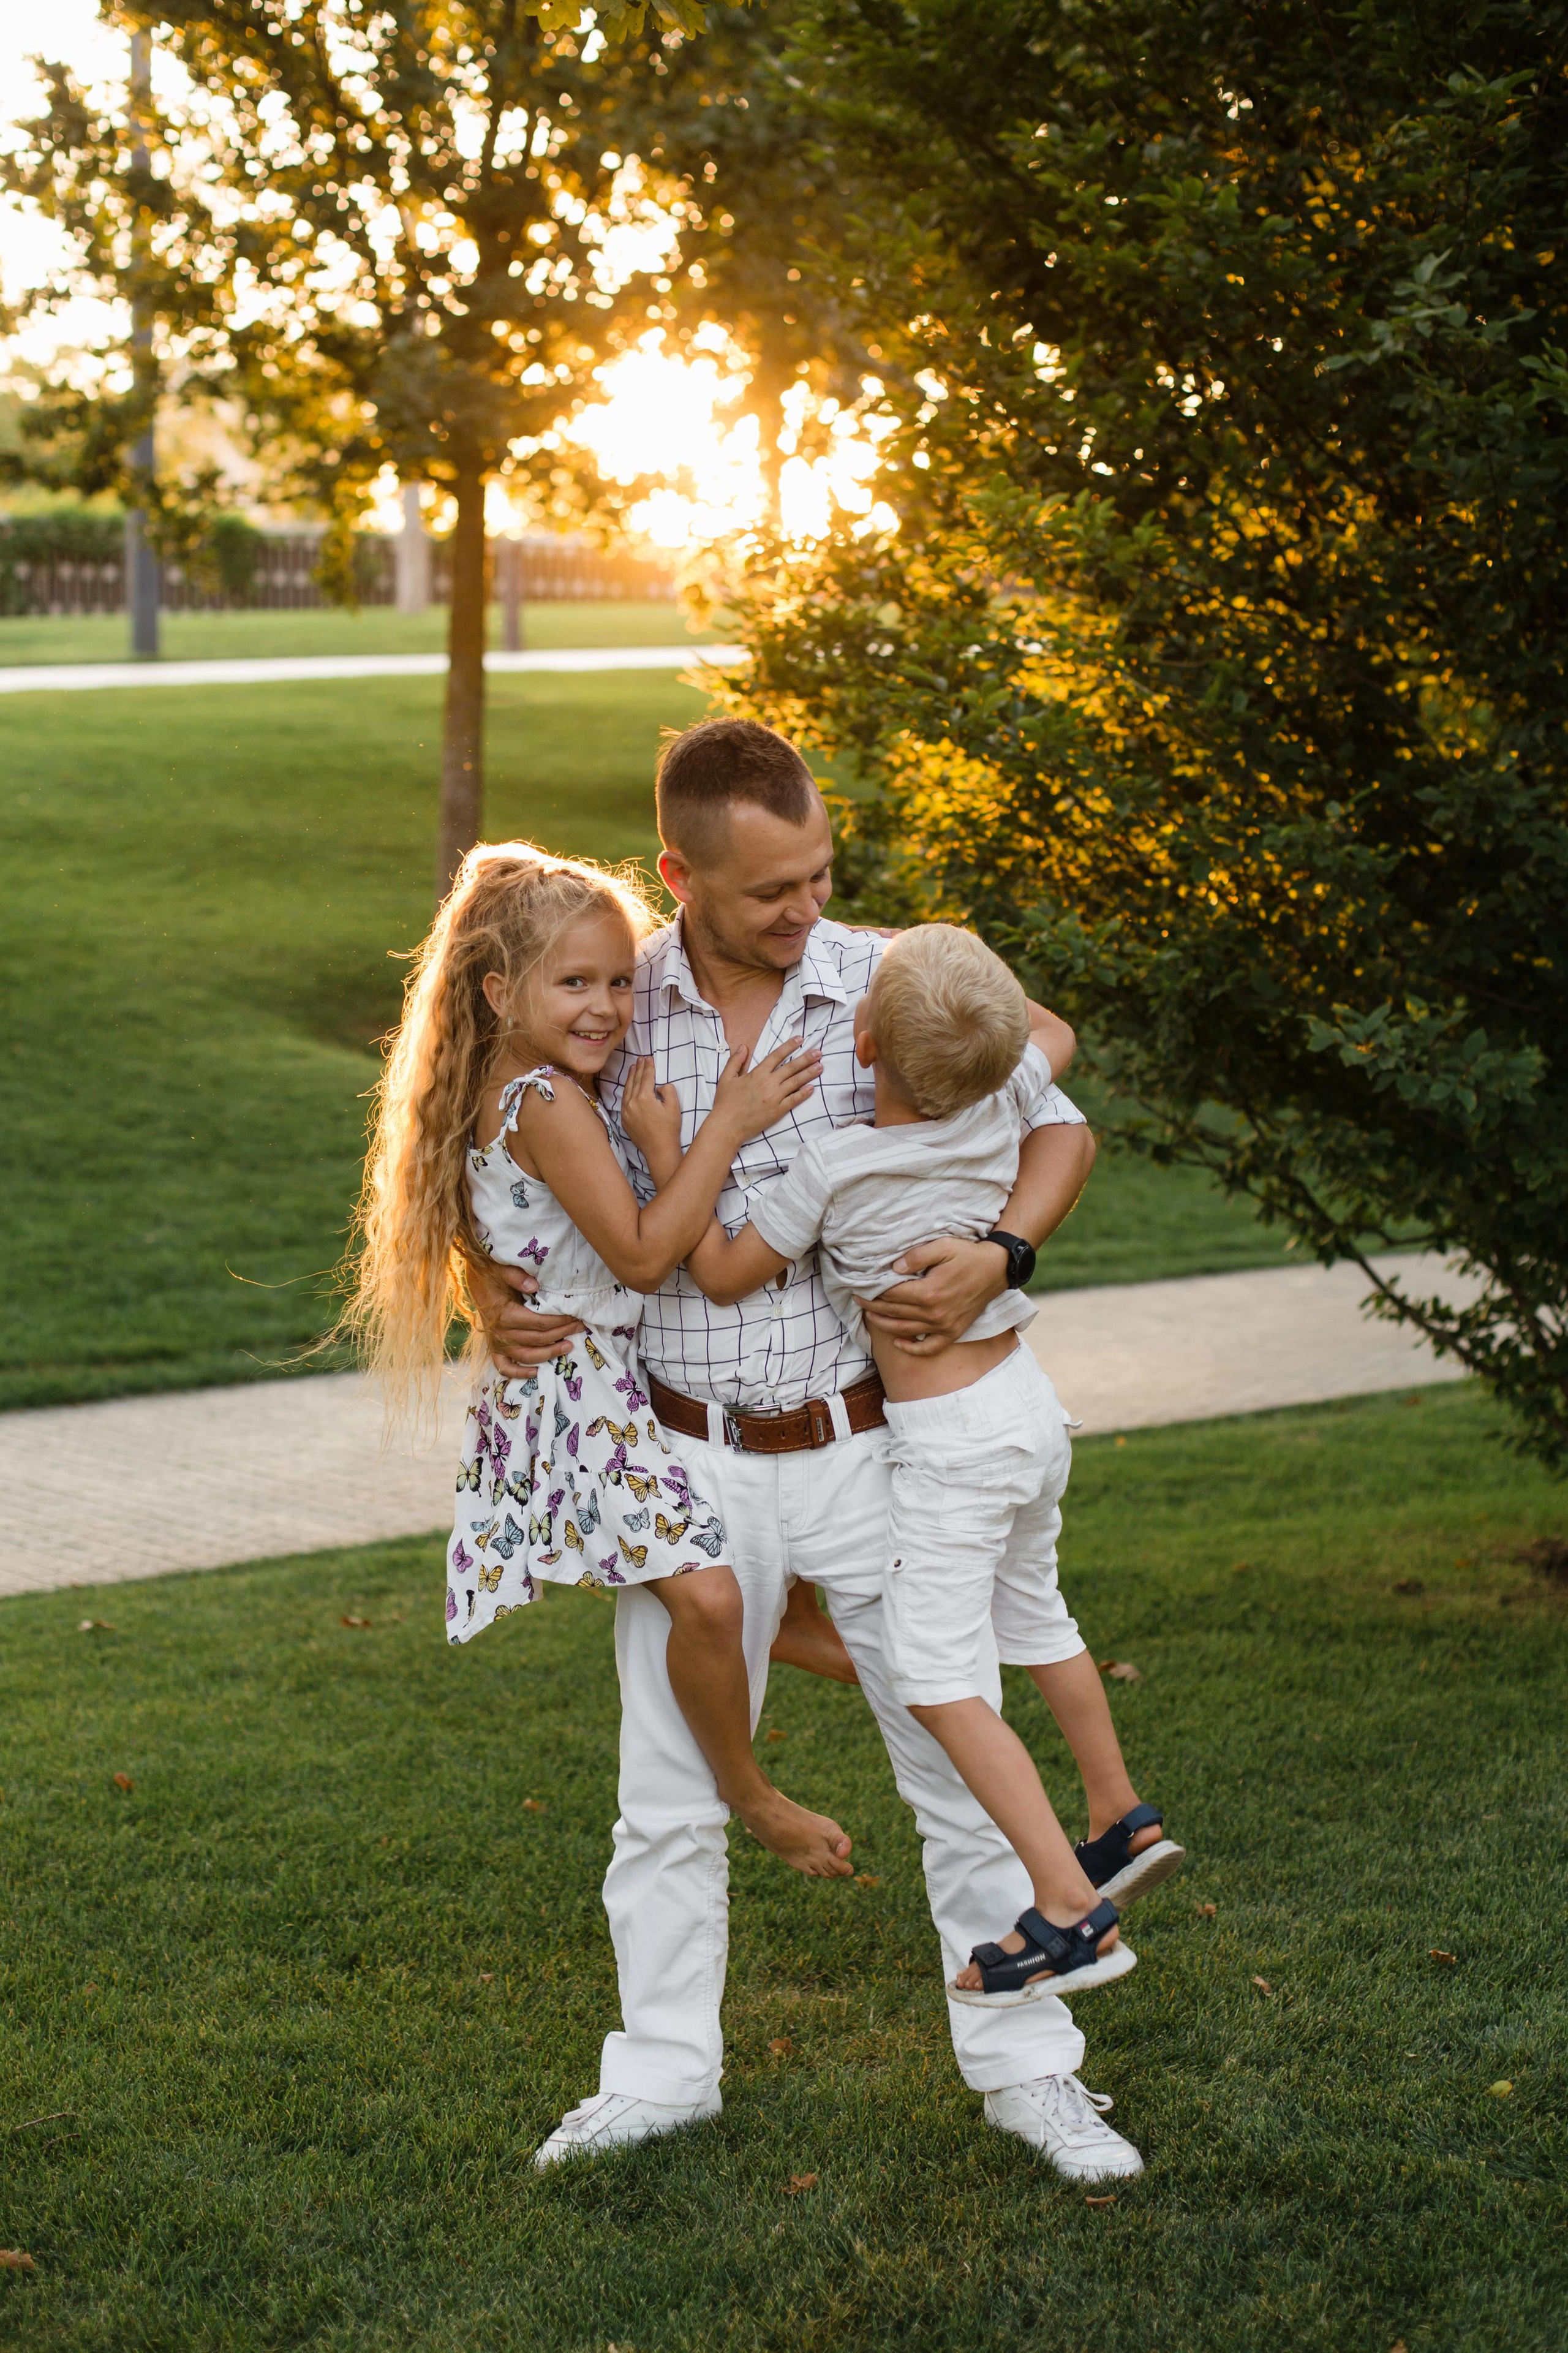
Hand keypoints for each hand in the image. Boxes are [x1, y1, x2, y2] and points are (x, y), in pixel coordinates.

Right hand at [469, 1260, 584, 1373]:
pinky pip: (504, 1367)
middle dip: (562, 1333)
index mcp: (505, 1315)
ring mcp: (497, 1343)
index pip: (539, 1323)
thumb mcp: (502, 1269)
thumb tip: (534, 1285)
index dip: (560, 1321)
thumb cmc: (491, 1274)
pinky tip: (536, 1372)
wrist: (475, 1281)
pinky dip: (519, 1373)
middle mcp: (501, 1333)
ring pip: (527, 1356)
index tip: (575, 1316)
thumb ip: (517, 1276)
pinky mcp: (494, 1349)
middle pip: (538, 1339)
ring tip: (568, 1346)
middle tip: (579, 1327)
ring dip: (549, 1354)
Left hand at [619, 1057, 682, 1163]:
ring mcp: (626, 1111)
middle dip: (638, 1068)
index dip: (648, 1066)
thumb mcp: (674, 1107)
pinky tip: (629, 1086)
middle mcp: (632, 1103)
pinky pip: (624, 1100)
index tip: (649, 1058)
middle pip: (634, 1081)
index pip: (646, 1077)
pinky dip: (627, 1090)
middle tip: (640, 1058)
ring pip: (627, 1089)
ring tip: (633, 1068)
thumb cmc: (669, 1128)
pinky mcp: (624, 1119)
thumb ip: (668, 1090)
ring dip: (630, 1077)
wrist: (659, 1149)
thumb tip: (659, 1087)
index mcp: (644, 1098)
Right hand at [712, 1037, 821, 1141]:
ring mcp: (774, 1097)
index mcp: (757, 1074)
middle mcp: (768, 1083)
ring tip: (821, 1066)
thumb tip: (743, 1047)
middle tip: (819, 1052)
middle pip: (791, 1067)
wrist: (727, 1126)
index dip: (789, 1046)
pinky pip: (794, 1100)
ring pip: (796, 1082)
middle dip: (806, 1058)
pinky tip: (812, 1088)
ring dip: (809, 1073)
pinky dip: (804, 1093)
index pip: (776, 1056)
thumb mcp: (726, 1079)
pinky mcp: (778, 1111)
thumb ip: (735, 1061)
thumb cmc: (725, 1103)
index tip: (800, 1039)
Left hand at [859, 1235, 1008, 1355]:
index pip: (893, 1295)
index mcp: (929, 1292)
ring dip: (885, 1325)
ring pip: (906, 1330)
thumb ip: (916, 1256)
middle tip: (858, 1302)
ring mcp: (944, 1325)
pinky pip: (930, 1347)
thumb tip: (893, 1269)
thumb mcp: (942, 1246)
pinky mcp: (953, 1332)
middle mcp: (935, 1313)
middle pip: (895, 1312)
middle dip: (873, 1308)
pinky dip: (913, 1349)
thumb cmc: (968, 1255)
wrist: (996, 1269)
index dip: (874, 1293)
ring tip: (870, 1317)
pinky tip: (898, 1344)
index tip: (860, 1289)